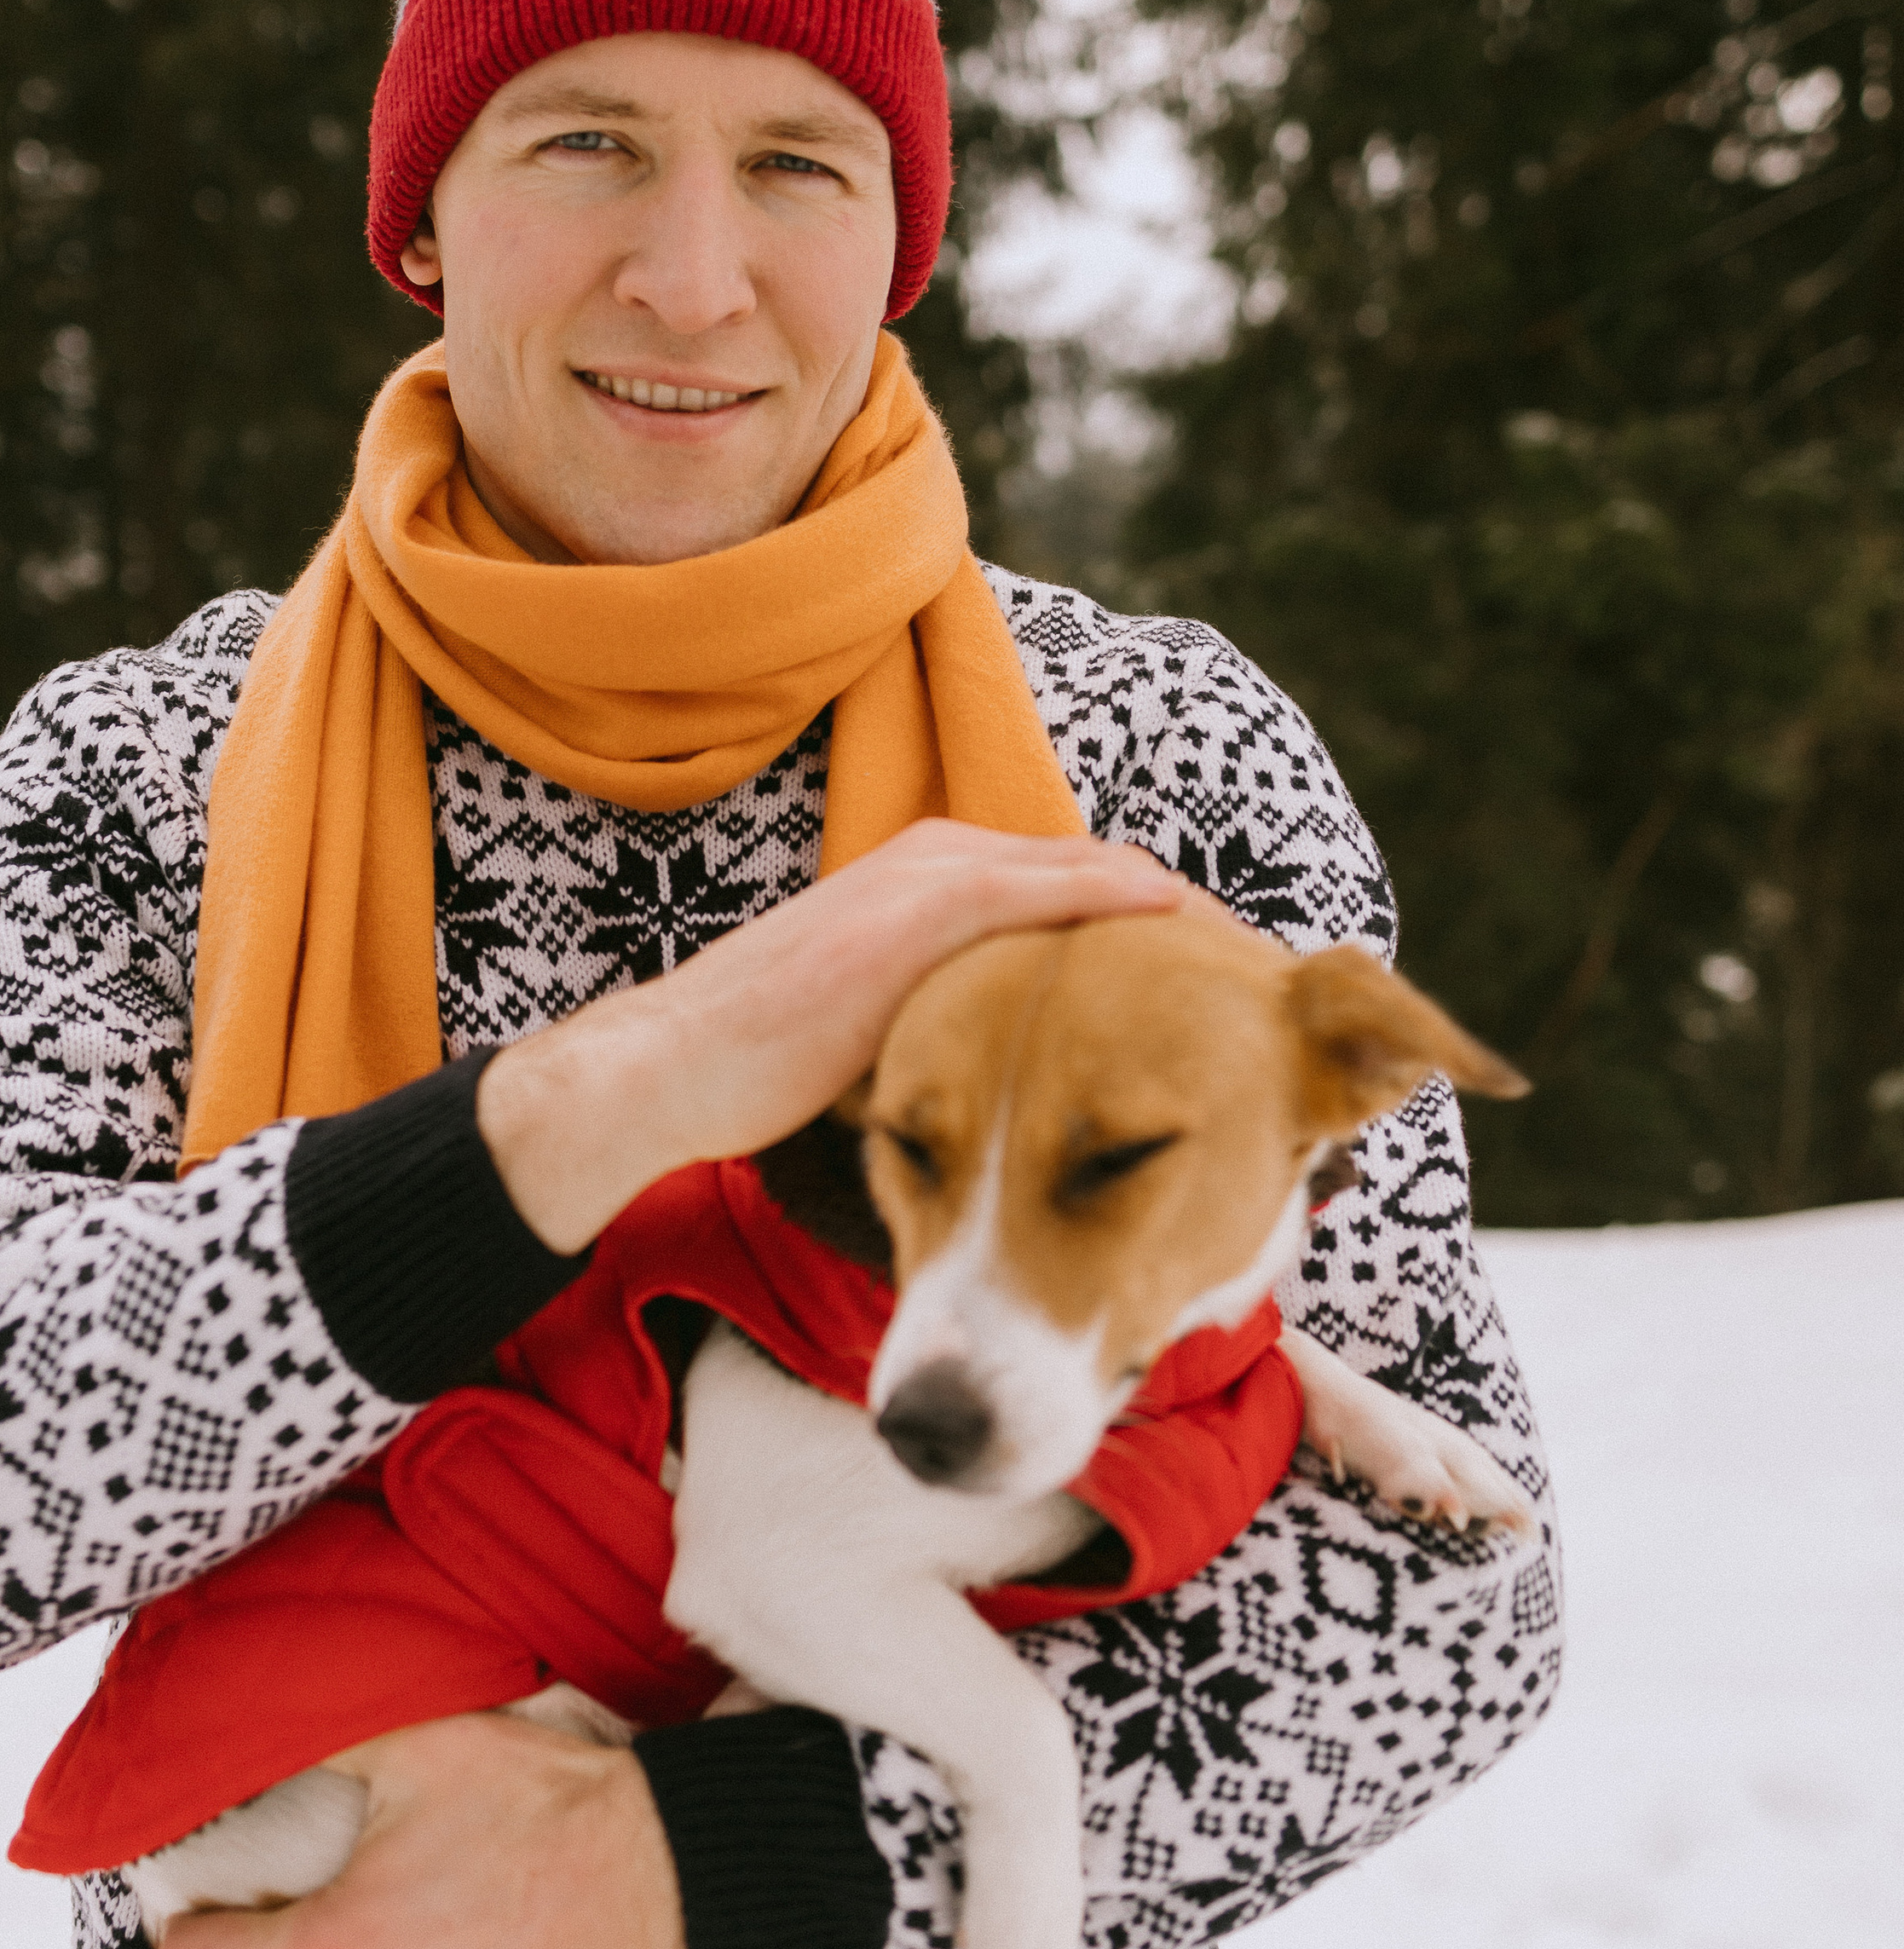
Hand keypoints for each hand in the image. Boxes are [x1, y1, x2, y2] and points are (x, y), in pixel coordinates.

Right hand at [479, 817, 1199, 1250]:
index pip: (1081, 894)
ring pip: (1100, 878)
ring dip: (1186, 921)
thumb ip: (958, 1034)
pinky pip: (1063, 896)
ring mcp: (937, 876)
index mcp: (937, 882)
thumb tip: (1017, 1090)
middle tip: (1275, 983)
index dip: (1163, 943)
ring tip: (1261, 977)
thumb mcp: (890, 1037)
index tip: (1230, 995)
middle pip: (1108, 878)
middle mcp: (944, 858)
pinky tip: (1200, 958)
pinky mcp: (930, 905)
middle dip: (1195, 927)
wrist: (673, 1068)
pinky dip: (1138, 916)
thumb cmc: (767, 1070)